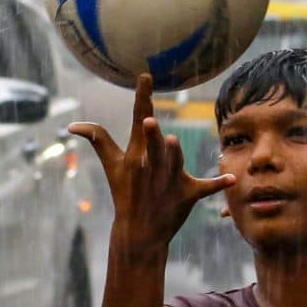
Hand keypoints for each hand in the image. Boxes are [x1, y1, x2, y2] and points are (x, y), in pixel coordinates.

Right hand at [69, 74, 229, 259]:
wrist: (138, 231)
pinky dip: (219, 184)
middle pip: (152, 145)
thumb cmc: (124, 193)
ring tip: (172, 141)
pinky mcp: (186, 195)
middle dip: (150, 135)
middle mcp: (152, 165)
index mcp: (136, 155)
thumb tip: (73, 126)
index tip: (146, 75)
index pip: (137, 120)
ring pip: (174, 163)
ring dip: (173, 155)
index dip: (142, 97)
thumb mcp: (111, 166)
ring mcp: (169, 181)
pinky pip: (205, 188)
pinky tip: (232, 178)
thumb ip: (98, 140)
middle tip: (147, 121)